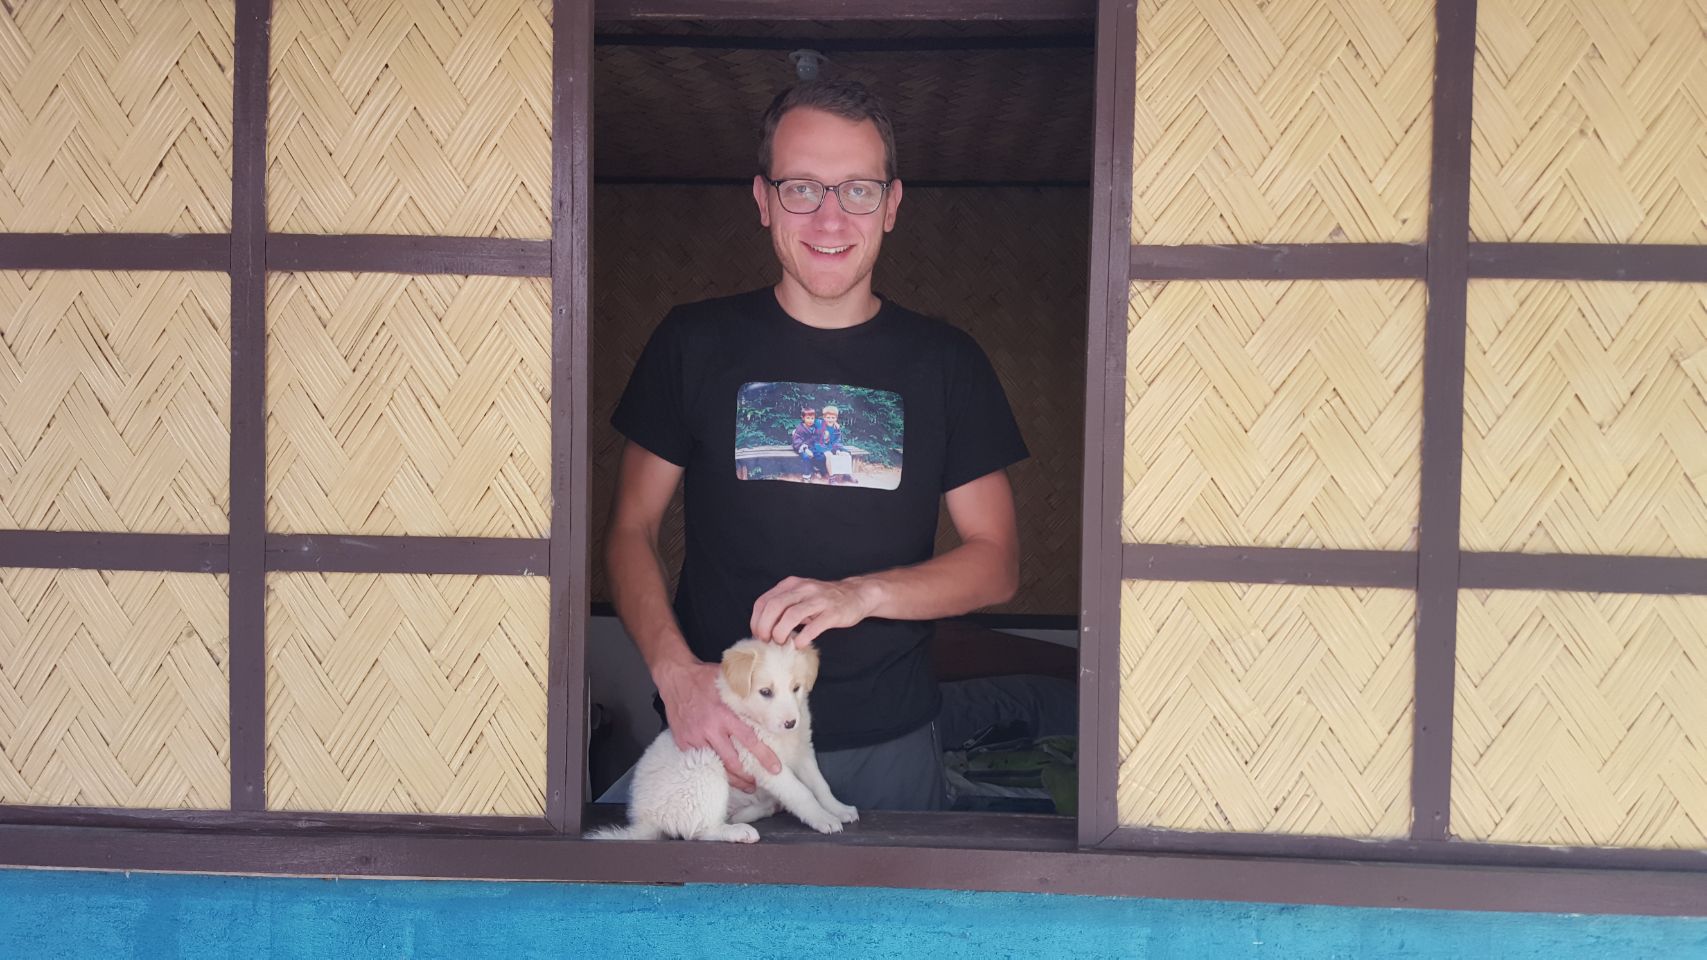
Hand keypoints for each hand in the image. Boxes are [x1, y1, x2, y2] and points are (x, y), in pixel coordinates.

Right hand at [655, 659, 780, 790]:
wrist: (675, 677)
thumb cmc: (703, 678)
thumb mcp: (728, 683)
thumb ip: (745, 696)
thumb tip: (767, 703)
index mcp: (724, 714)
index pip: (748, 740)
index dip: (763, 756)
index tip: (775, 768)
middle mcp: (710, 728)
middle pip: (732, 761)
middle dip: (746, 777)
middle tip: (756, 785)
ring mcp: (694, 737)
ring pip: (716, 765)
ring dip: (731, 778)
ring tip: (743, 785)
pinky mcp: (683, 741)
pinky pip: (699, 761)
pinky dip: (712, 769)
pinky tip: (722, 774)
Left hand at [750, 576, 880, 645]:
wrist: (857, 594)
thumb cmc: (824, 599)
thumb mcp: (801, 596)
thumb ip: (784, 606)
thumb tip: (764, 628)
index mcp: (792, 584)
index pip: (765, 601)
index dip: (757, 620)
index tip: (758, 634)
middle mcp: (804, 589)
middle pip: (775, 606)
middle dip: (765, 626)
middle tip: (767, 640)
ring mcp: (819, 600)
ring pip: (792, 615)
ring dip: (781, 632)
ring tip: (781, 642)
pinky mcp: (833, 613)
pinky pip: (814, 626)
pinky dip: (802, 637)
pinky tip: (799, 644)